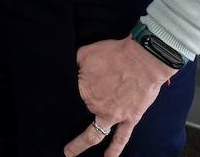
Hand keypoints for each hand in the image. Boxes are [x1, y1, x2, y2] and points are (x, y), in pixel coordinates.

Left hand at [64, 37, 177, 155]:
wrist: (143, 59)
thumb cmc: (115, 54)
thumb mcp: (85, 53)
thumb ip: (74, 63)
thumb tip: (65, 68)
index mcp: (83, 90)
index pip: (68, 97)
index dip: (63, 96)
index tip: (56, 98)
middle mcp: (95, 106)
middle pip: (78, 113)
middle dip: (69, 115)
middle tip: (57, 124)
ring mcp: (113, 115)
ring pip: (93, 134)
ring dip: (80, 144)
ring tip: (69, 152)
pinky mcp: (130, 118)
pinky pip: (121, 138)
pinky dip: (114, 150)